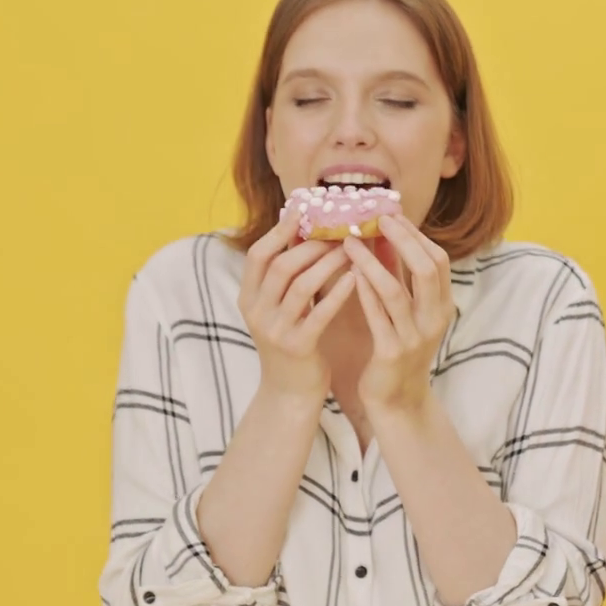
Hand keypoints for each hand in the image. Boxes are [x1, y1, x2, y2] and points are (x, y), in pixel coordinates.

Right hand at [238, 202, 356, 400]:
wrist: (289, 394)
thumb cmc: (292, 344)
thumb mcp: (279, 309)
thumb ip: (286, 277)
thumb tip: (303, 232)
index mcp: (249, 298)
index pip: (258, 255)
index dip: (280, 231)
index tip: (304, 211)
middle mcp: (257, 312)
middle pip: (281, 265)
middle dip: (311, 245)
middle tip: (339, 231)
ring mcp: (275, 331)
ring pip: (301, 286)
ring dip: (327, 263)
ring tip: (350, 250)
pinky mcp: (298, 348)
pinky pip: (320, 314)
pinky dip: (338, 293)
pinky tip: (357, 278)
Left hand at [348, 214, 454, 410]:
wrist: (397, 401)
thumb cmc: (397, 349)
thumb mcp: (404, 310)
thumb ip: (397, 275)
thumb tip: (385, 234)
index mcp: (442, 306)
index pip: (437, 259)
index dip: (415, 235)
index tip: (391, 214)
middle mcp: (435, 319)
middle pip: (427, 268)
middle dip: (402, 239)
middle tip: (376, 219)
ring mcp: (415, 337)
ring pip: (396, 290)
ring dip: (372, 262)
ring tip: (349, 242)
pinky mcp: (392, 352)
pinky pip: (378, 316)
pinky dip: (364, 292)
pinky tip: (349, 275)